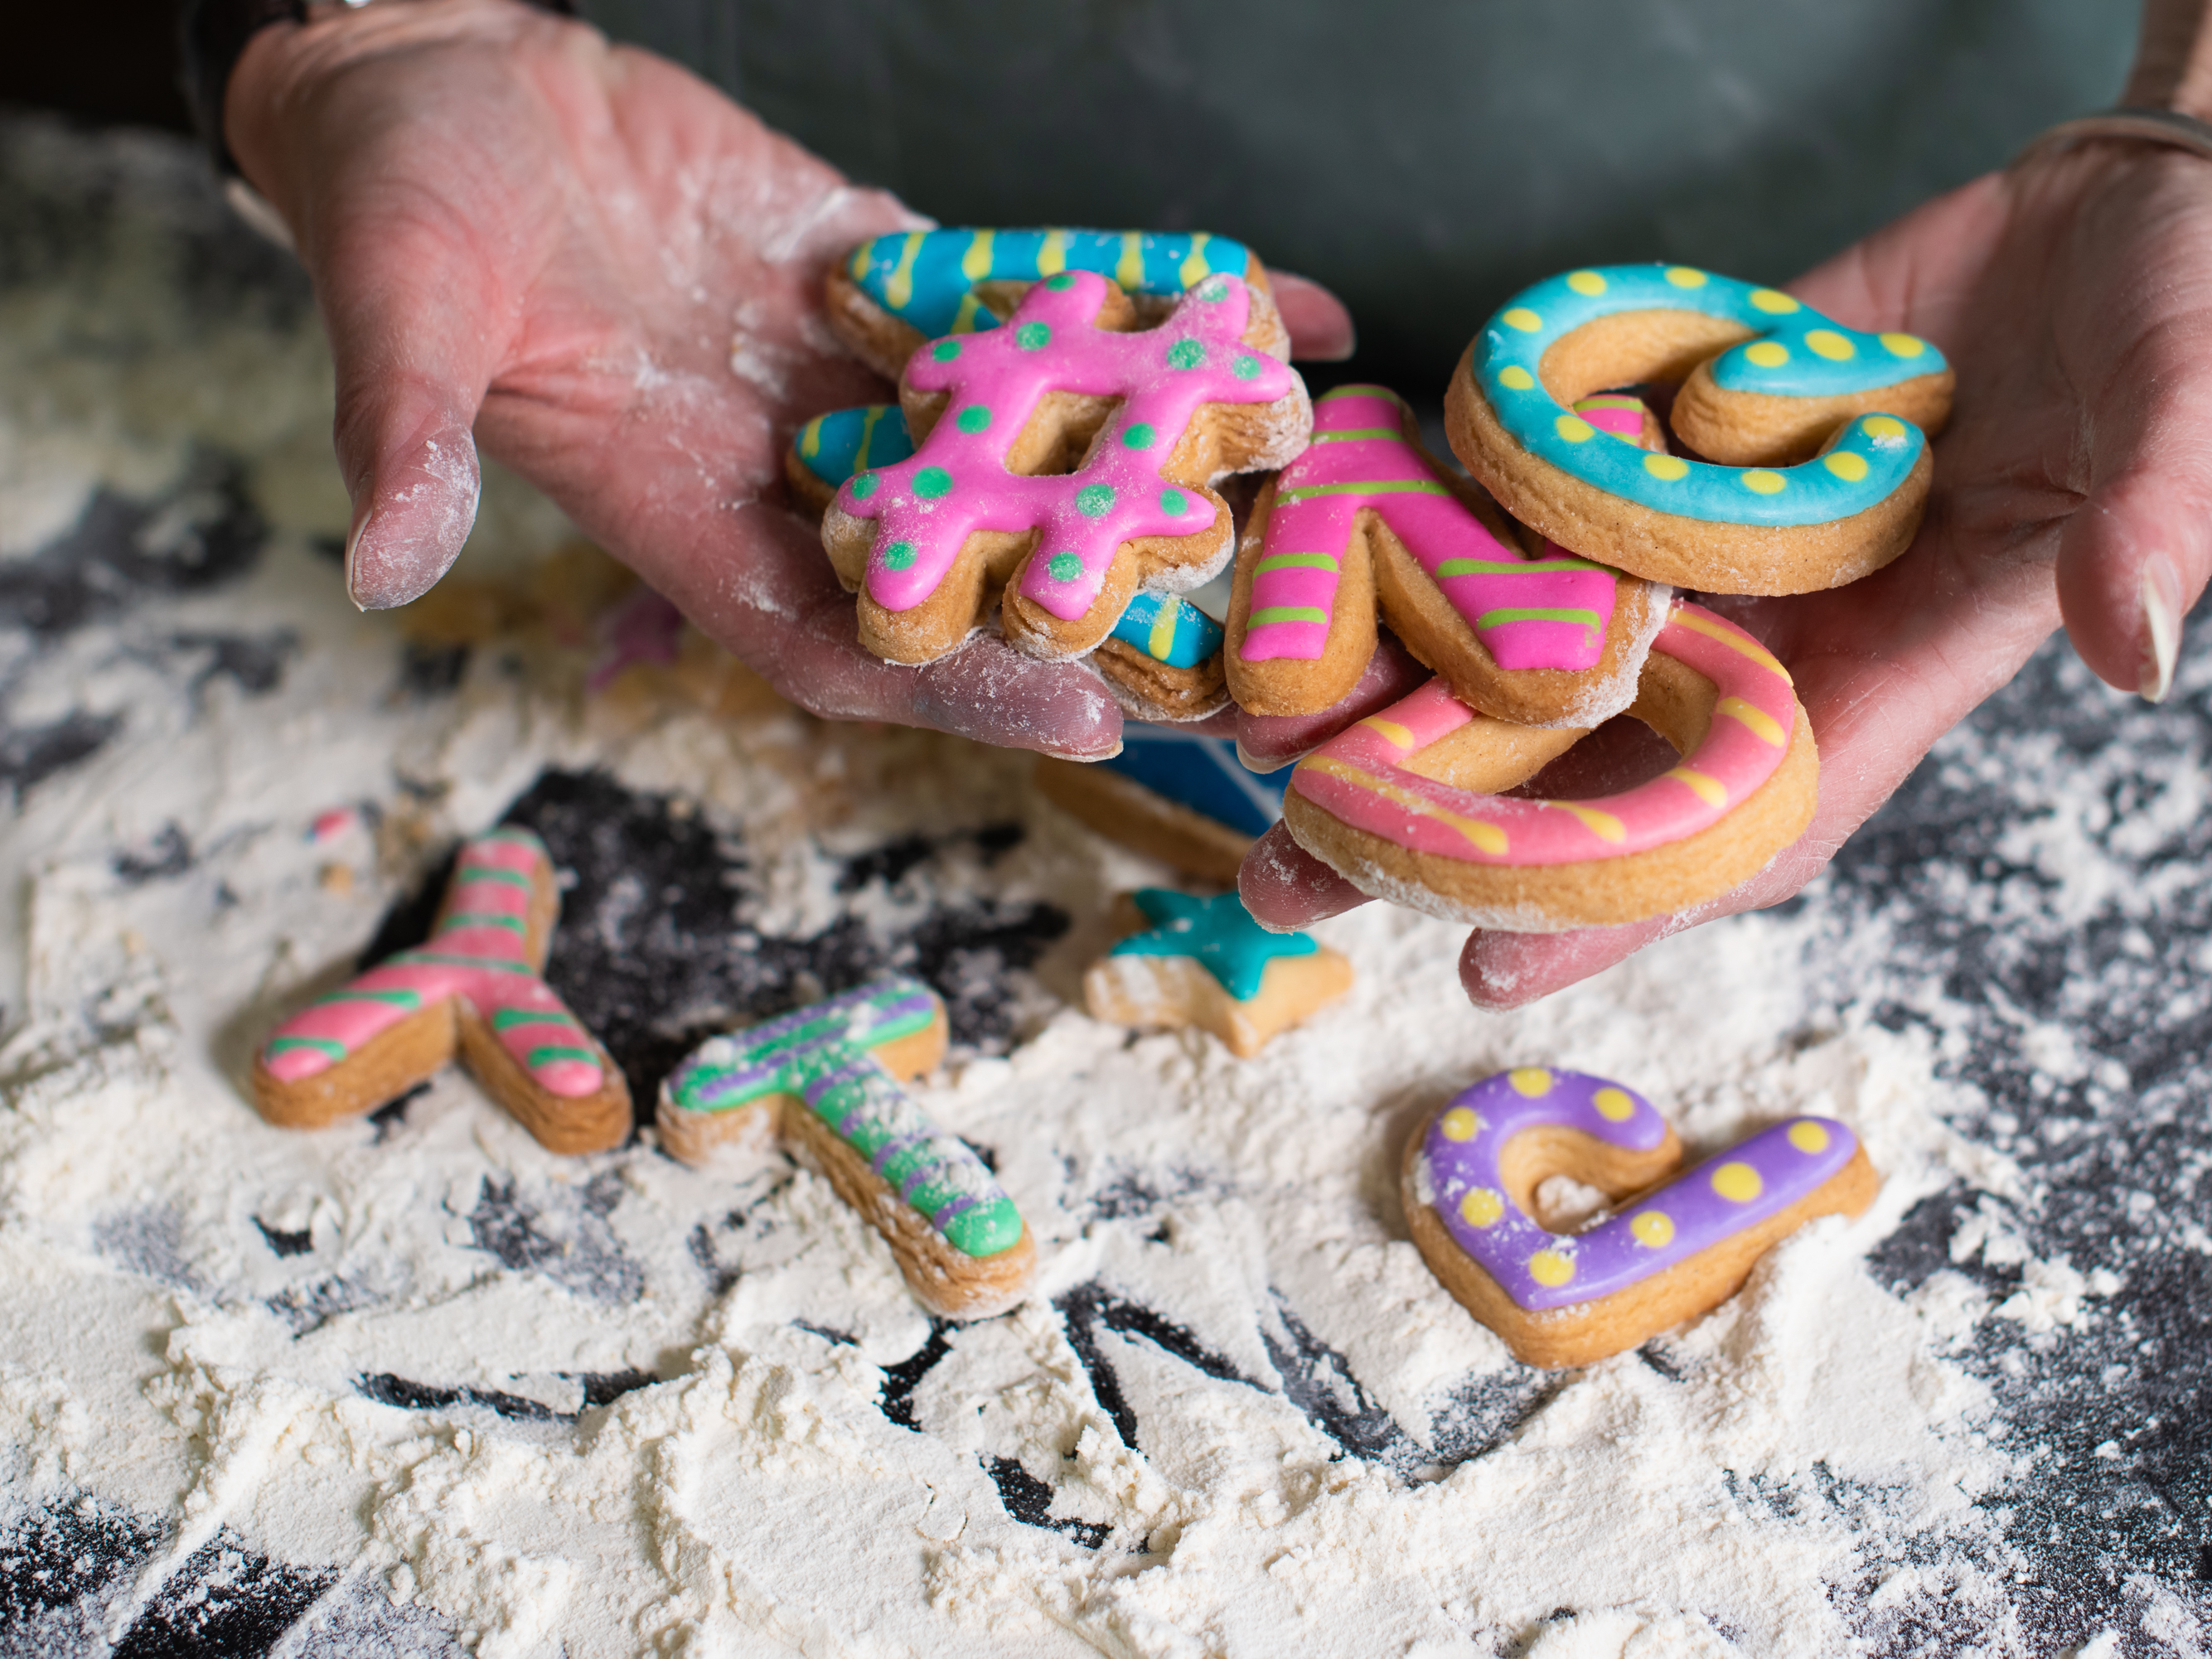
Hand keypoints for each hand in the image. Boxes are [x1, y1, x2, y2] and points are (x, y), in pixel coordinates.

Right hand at [224, 0, 1351, 756]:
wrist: (434, 74)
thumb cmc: (395, 208)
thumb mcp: (395, 316)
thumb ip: (408, 434)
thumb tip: (375, 564)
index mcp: (684, 514)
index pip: (842, 638)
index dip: (956, 685)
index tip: (1083, 712)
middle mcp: (785, 466)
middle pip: (966, 566)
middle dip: (1103, 605)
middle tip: (1252, 636)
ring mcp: (846, 372)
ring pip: (1021, 439)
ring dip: (1157, 461)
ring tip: (1304, 473)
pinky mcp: (880, 273)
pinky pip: (1024, 301)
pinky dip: (1133, 304)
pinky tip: (1260, 306)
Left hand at [1240, 141, 2211, 1004]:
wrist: (2140, 205)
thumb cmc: (2201, 323)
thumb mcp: (2206, 412)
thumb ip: (2160, 528)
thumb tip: (2133, 646)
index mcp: (1905, 669)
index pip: (1750, 819)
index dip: (1622, 902)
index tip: (1481, 964)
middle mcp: (1789, 627)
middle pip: (1600, 759)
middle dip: (1451, 826)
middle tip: (1288, 868)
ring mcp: (1720, 540)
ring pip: (1546, 639)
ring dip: (1408, 686)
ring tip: (1257, 730)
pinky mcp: (1677, 439)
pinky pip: (1554, 493)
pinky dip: (1452, 518)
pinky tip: (1332, 538)